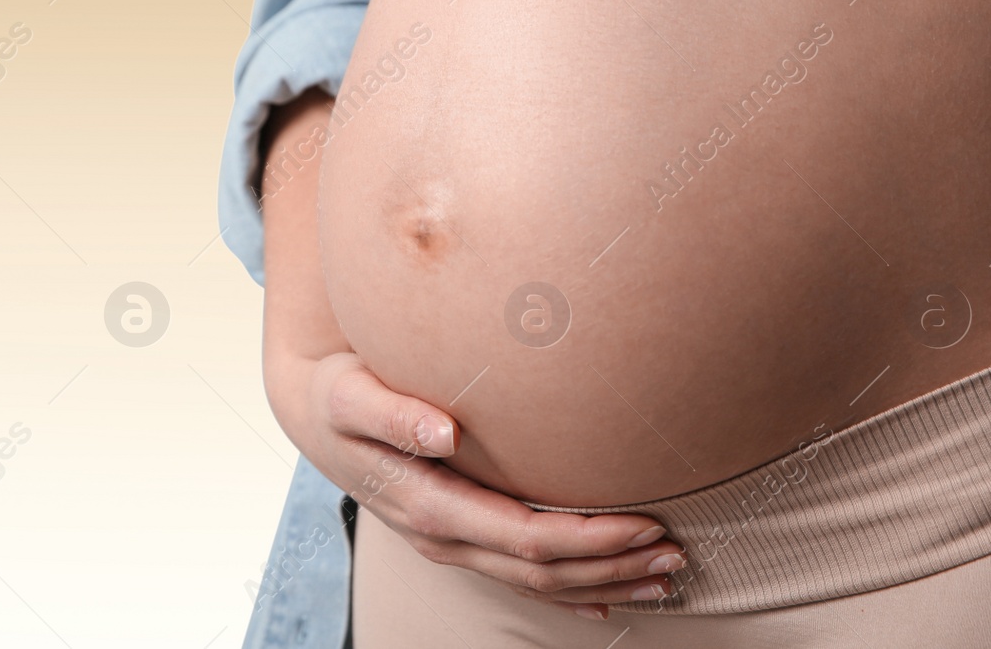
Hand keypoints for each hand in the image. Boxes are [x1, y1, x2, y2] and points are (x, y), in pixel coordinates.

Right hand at [258, 89, 682, 616]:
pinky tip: (613, 596)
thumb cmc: (340, 394)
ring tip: (666, 573)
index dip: (586, 538)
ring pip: (537, 582)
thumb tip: (444, 432)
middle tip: (676, 555)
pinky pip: (520, 579)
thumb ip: (394, 412)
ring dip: (604, 581)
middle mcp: (443, 536)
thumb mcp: (351, 393)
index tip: (644, 523)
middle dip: (611, 565)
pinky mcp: (459, 537)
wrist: (314, 412)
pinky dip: (572, 591)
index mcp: (428, 505)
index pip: (523, 537)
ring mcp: (452, 543)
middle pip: (540, 569)